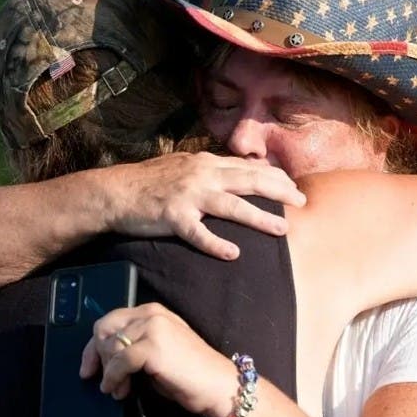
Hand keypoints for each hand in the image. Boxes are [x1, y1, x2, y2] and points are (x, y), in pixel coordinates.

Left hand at [79, 303, 238, 416]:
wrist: (217, 385)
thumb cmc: (189, 374)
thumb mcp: (158, 351)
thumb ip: (135, 345)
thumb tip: (102, 358)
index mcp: (153, 312)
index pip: (110, 320)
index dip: (93, 346)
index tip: (88, 368)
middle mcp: (151, 314)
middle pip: (104, 328)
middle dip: (97, 356)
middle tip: (103, 379)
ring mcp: (153, 328)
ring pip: (110, 346)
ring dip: (108, 372)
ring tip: (118, 390)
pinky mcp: (153, 347)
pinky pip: (119, 362)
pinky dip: (113, 378)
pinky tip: (118, 390)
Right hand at [106, 152, 305, 259]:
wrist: (115, 192)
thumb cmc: (150, 182)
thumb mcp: (185, 167)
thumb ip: (212, 169)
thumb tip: (241, 172)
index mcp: (206, 163)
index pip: (248, 168)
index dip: (275, 177)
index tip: (294, 187)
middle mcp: (201, 175)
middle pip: (249, 181)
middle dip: (279, 191)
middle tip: (302, 202)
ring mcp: (188, 196)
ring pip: (231, 206)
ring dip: (259, 217)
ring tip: (282, 229)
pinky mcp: (172, 216)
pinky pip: (198, 233)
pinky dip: (215, 243)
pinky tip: (233, 254)